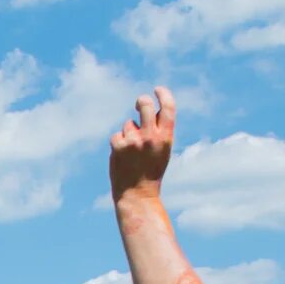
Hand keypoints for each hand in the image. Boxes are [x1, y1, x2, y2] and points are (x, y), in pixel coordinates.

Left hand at [110, 87, 176, 203]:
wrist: (137, 193)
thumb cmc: (151, 171)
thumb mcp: (163, 150)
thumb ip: (159, 130)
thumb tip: (152, 110)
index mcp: (166, 137)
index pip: (168, 108)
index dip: (163, 95)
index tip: (157, 90)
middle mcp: (150, 136)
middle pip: (145, 105)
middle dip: (142, 101)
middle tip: (139, 103)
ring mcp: (133, 141)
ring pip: (129, 124)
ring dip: (129, 133)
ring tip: (132, 153)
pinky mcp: (118, 146)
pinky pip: (117, 136)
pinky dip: (118, 143)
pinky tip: (122, 157)